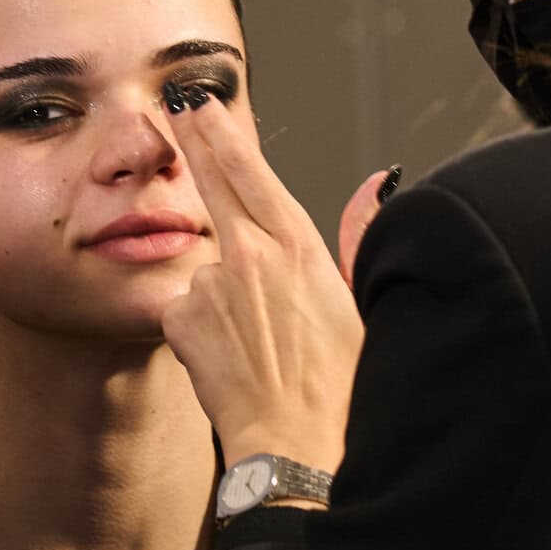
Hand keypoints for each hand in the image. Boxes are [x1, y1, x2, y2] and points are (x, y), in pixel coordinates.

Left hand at [160, 95, 369, 470]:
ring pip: (206, 270)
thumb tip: (376, 182)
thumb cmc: (341, 386)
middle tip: (175, 110)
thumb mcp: (363, 302)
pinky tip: (229, 360)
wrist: (299, 445)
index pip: (251, 171)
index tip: (200, 104)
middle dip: (194, 140)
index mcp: (300, 245)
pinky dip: (199, 330)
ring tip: (255, 344)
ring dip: (221, 295)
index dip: (223, 133)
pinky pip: (184, 311)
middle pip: (213, 181)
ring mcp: (212, 285)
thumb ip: (357, 235)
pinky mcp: (182, 318)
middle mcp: (252, 254)